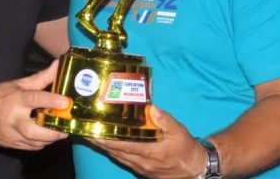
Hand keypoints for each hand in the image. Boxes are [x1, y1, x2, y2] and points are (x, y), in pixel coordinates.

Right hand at [0, 60, 68, 149]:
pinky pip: (30, 147)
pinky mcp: (11, 144)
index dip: (51, 100)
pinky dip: (41, 143)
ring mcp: (11, 134)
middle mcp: (13, 119)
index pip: (35, 99)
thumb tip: (57, 65)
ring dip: (50, 139)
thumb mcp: (17, 84)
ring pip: (35, 142)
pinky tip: (46, 136)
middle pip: (35, 131)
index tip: (65, 101)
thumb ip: (40, 78)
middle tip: (66, 128)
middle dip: (53, 132)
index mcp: (15, 100)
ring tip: (60, 132)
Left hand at [91, 105, 206, 178]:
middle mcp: (141, 162)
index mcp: (150, 152)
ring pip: (117, 156)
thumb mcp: (179, 131)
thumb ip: (165, 120)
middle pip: (115, 152)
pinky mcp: (141, 169)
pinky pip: (123, 160)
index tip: (93, 132)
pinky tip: (106, 143)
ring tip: (90, 134)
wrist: (194, 169)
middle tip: (85, 130)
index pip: (124, 146)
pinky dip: (113, 151)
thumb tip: (151, 108)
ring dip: (103, 147)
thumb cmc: (186, 149)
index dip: (107, 140)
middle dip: (99, 142)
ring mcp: (140, 167)